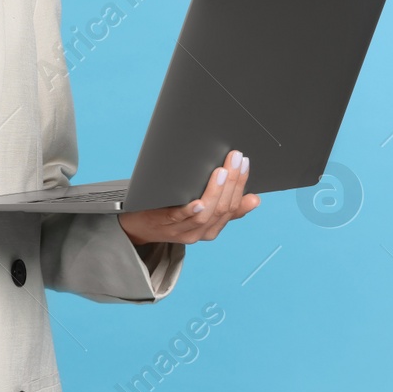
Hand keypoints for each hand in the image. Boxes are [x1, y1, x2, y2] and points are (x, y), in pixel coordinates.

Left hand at [117, 149, 260, 245]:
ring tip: (222, 172)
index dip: (240, 184)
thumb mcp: (201, 212)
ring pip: (206, 214)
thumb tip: (254, 198)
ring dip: (216, 192)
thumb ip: (225, 207)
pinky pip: (180, 219)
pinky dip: (192, 211)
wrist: (138, 227)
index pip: (233, 207)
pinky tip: (199, 202)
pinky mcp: (164, 225)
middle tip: (235, 159)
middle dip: (232, 182)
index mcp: (213, 228)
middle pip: (222, 209)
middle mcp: (201, 232)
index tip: (244, 163)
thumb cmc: (170, 213)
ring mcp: (182, 230)